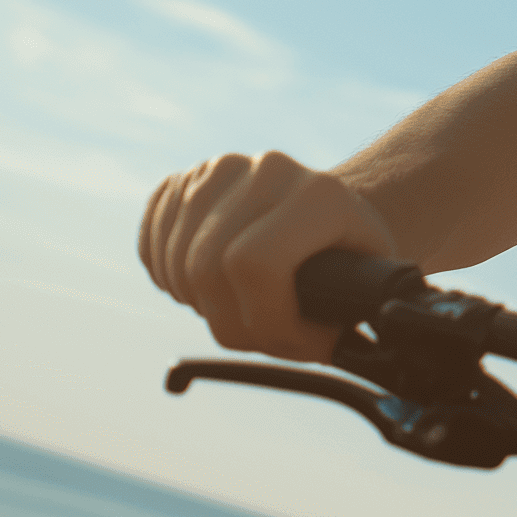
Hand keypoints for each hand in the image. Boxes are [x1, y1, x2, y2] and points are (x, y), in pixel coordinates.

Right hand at [139, 151, 396, 361]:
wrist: (326, 212)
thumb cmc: (348, 260)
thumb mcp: (365, 288)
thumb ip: (339, 323)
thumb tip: (323, 347)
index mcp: (321, 195)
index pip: (254, 264)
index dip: (262, 319)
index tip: (285, 339)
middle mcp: (270, 170)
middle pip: (205, 267)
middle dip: (227, 320)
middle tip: (254, 332)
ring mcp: (222, 169)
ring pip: (175, 262)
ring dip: (197, 303)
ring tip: (235, 307)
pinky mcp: (185, 180)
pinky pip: (150, 246)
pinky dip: (168, 279)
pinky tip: (203, 284)